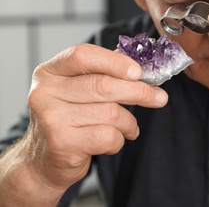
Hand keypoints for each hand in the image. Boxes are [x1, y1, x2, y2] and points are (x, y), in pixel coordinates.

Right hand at [26, 44, 167, 189]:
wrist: (42, 160)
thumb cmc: (67, 119)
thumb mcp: (76, 89)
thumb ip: (102, 72)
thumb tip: (139, 63)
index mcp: (50, 71)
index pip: (83, 55)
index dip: (116, 61)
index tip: (139, 72)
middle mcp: (45, 92)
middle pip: (104, 85)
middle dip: (139, 92)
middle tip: (159, 98)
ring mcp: (52, 118)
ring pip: (112, 113)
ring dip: (129, 123)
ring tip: (130, 128)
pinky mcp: (62, 143)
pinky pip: (109, 136)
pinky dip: (119, 140)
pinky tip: (114, 141)